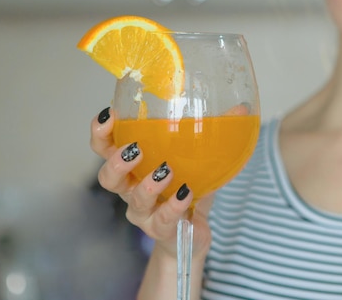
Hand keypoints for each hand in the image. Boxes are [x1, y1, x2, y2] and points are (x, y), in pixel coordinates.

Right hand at [89, 107, 212, 260]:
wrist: (193, 233)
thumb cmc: (189, 187)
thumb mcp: (199, 157)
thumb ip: (214, 133)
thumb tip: (240, 108)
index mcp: (132, 166)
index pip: (105, 147)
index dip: (101, 132)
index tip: (110, 114)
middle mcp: (130, 190)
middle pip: (107, 178)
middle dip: (116, 162)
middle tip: (135, 149)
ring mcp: (144, 213)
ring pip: (135, 201)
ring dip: (148, 184)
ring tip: (165, 170)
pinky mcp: (161, 230)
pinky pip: (163, 220)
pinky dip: (173, 206)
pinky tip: (185, 193)